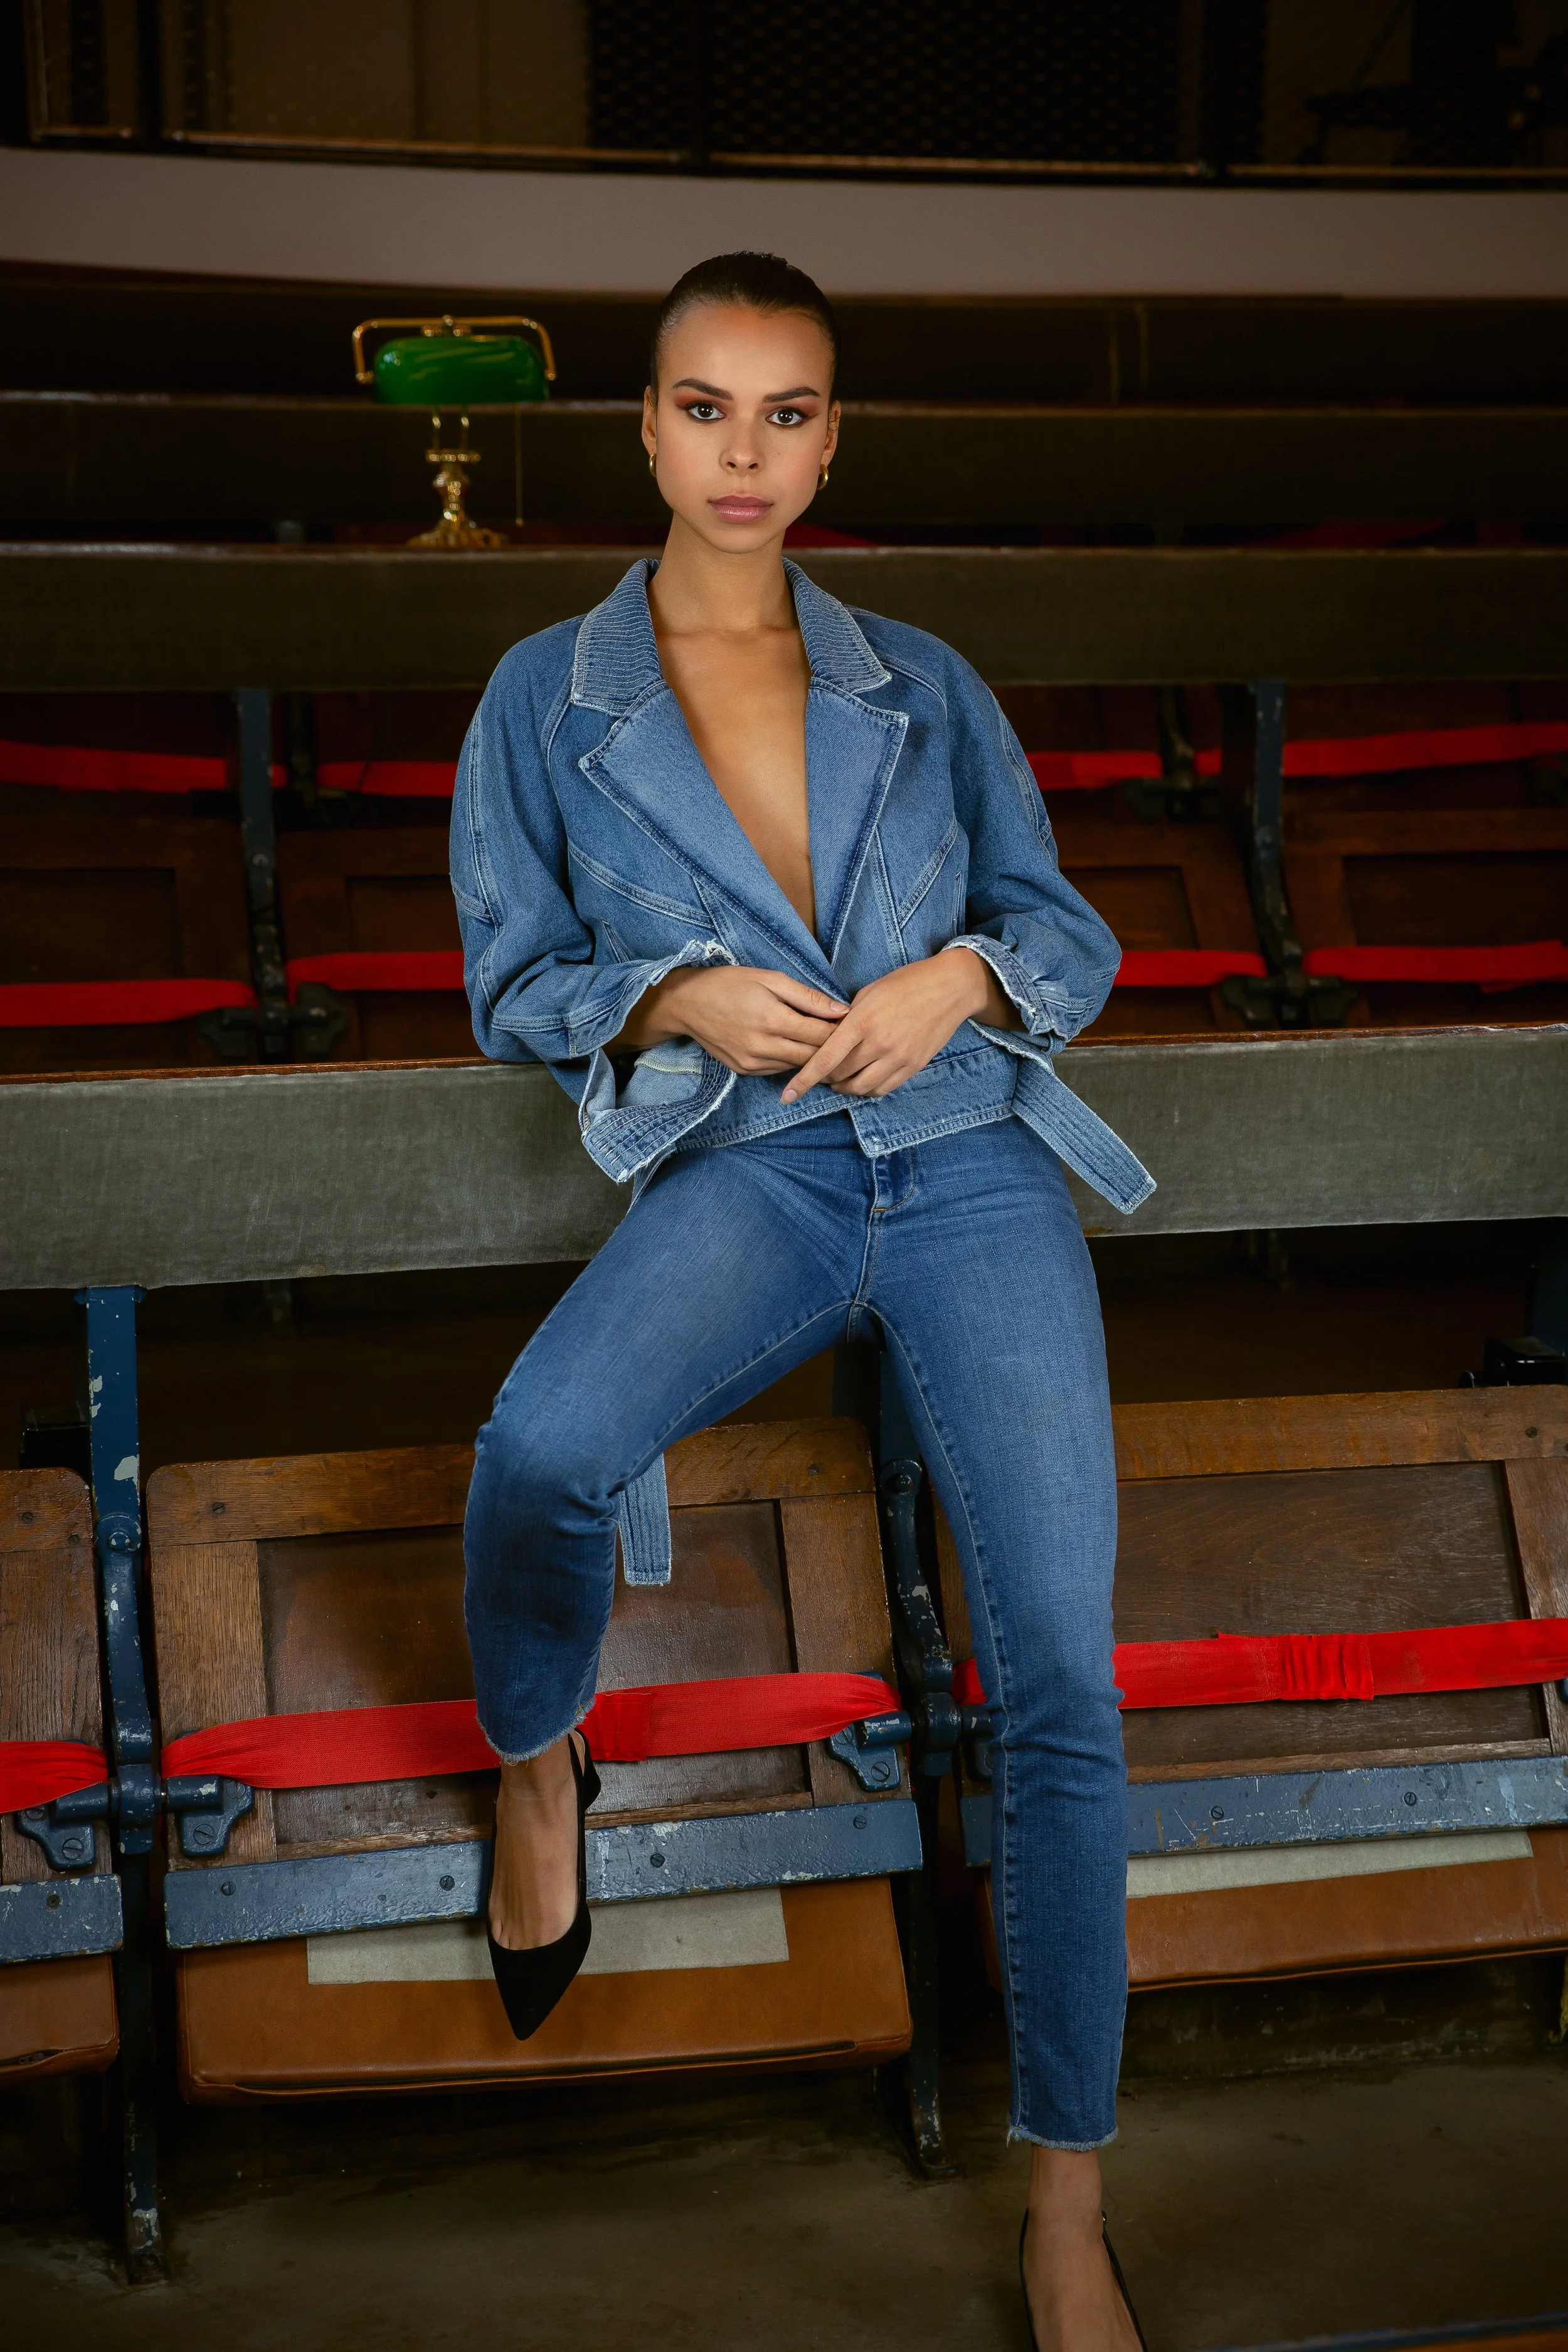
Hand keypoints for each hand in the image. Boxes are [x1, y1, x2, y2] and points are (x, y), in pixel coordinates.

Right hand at [614, 963, 845, 1075]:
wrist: (687, 1003)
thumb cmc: (730, 983)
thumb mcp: (770, 979)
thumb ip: (808, 997)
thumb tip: (842, 1010)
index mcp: (773, 1019)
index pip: (821, 1036)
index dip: (842, 1034)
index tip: (856, 1027)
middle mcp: (763, 1046)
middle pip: (812, 1057)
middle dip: (832, 1051)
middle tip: (849, 1041)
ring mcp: (752, 1062)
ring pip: (797, 1067)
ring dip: (813, 1058)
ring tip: (826, 1045)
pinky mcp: (744, 1071)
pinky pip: (778, 1070)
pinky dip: (791, 1060)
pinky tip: (795, 1047)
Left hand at [781, 947, 1015, 1103]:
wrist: (951, 988)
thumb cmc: (907, 983)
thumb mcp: (869, 992)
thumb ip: (847, 1018)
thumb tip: (827, 1037)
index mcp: (863, 1021)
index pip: (826, 1059)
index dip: (804, 1080)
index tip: (788, 1095)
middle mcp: (880, 1043)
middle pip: (840, 1076)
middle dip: (825, 1078)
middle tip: (819, 1073)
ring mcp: (899, 1058)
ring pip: (861, 1088)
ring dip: (844, 1087)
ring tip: (839, 1079)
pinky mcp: (913, 1066)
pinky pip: (882, 1089)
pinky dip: (867, 1089)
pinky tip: (862, 1079)